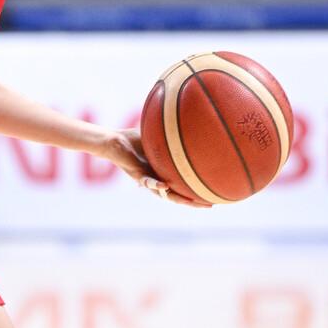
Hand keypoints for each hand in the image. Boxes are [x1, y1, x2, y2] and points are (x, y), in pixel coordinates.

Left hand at [94, 127, 210, 207]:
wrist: (114, 141)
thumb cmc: (134, 140)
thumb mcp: (160, 138)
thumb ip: (174, 134)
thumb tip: (191, 121)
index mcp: (164, 173)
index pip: (182, 187)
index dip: (196, 192)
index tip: (213, 195)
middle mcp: (157, 179)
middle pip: (178, 196)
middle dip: (194, 202)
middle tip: (210, 206)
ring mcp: (148, 179)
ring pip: (165, 195)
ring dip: (179, 200)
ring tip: (193, 204)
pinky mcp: (137, 174)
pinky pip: (147, 182)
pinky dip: (156, 185)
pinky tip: (165, 186)